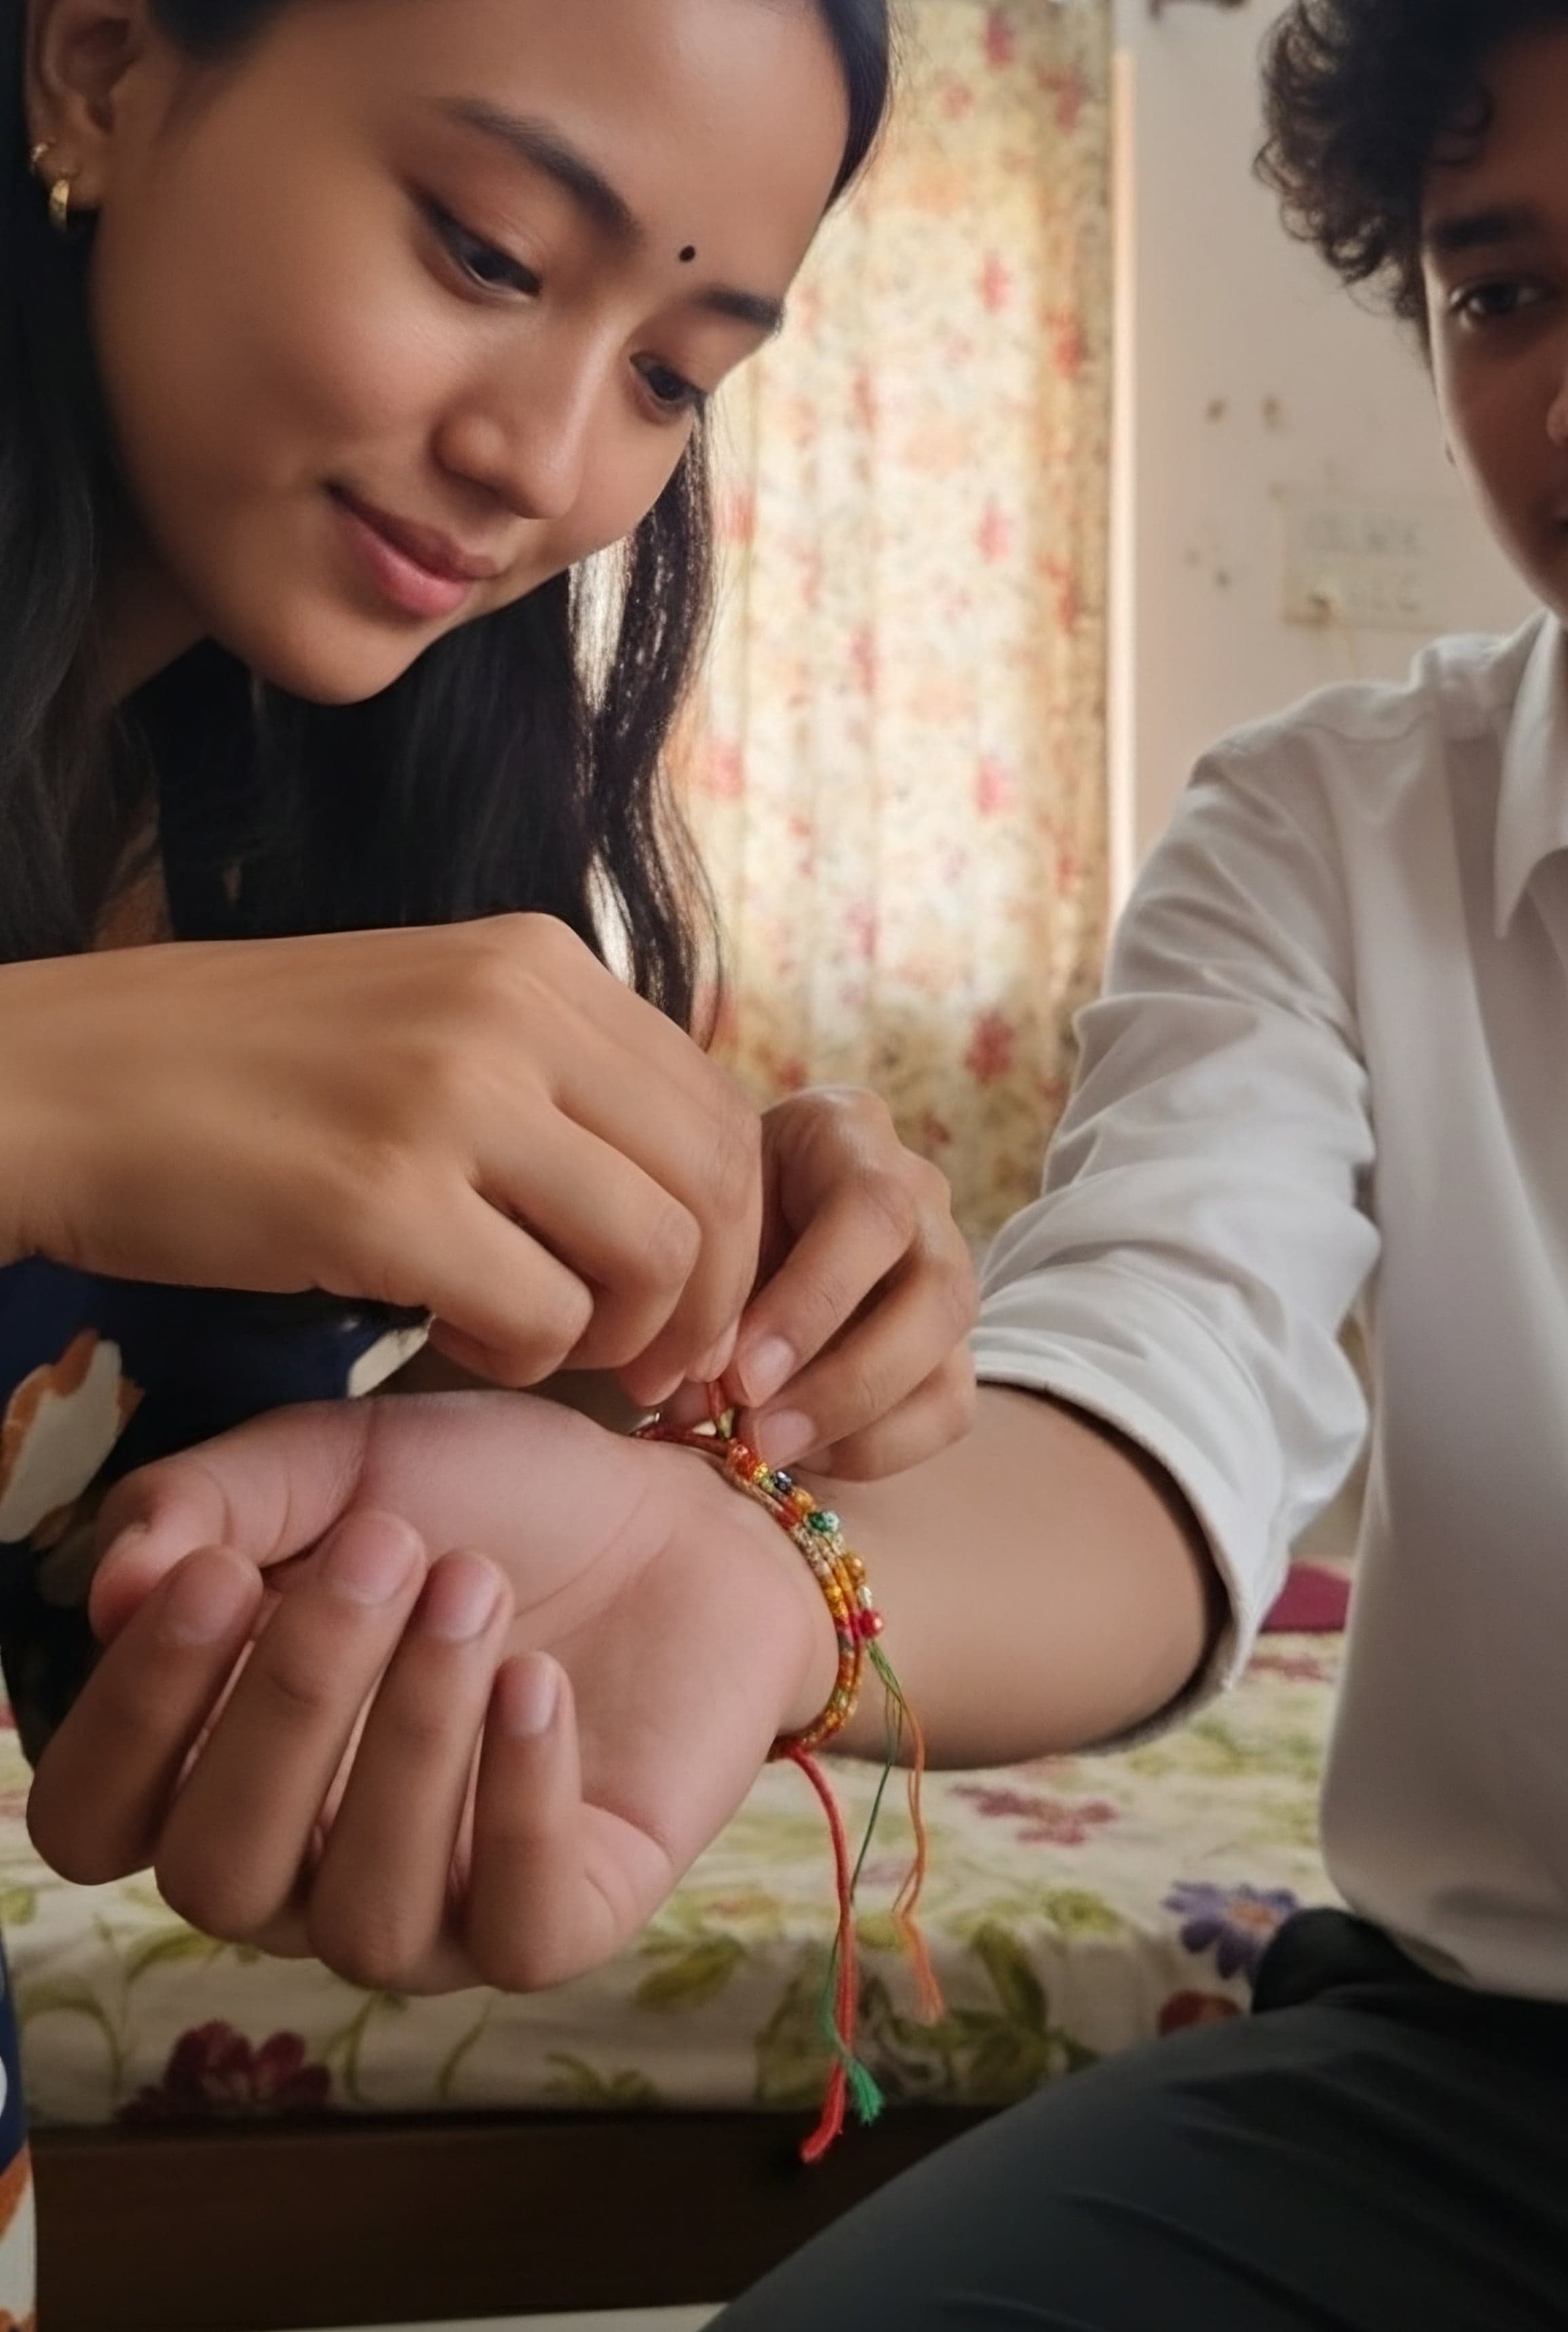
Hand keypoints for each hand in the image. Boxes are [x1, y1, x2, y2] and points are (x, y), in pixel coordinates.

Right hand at [0, 919, 759, 1397]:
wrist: (62, 1082)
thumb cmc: (237, 1073)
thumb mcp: (423, 1015)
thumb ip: (549, 1074)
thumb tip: (675, 1191)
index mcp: (538, 960)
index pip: (720, 1107)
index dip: (736, 1231)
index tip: (690, 1305)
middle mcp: (516, 1009)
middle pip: (717, 1184)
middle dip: (711, 1302)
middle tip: (655, 1371)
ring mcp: (453, 1097)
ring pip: (655, 1254)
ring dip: (622, 1336)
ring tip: (543, 1347)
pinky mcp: (383, 1198)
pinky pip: (542, 1316)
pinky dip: (521, 1355)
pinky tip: (451, 1335)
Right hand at [27, 1393, 836, 1991]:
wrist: (685, 1518)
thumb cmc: (491, 1500)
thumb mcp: (340, 1462)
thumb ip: (210, 1504)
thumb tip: (110, 1586)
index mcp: (212, 1766)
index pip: (94, 1821)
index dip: (128, 1722)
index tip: (213, 1575)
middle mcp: (298, 1869)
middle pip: (217, 1877)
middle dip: (292, 1702)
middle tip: (387, 1547)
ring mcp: (431, 1916)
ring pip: (364, 1913)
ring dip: (413, 1739)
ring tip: (477, 1589)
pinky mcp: (561, 1924)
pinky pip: (516, 1932)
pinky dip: (521, 1803)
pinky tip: (539, 1682)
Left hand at [720, 1085, 977, 1483]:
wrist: (731, 1208)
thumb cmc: (701, 1204)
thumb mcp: (695, 1221)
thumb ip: (702, 1294)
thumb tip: (699, 1396)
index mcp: (849, 1132)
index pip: (872, 1213)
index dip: (813, 1305)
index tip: (740, 1376)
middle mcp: (920, 1193)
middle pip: (938, 1290)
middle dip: (846, 1379)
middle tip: (759, 1432)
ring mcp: (946, 1269)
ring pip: (950, 1359)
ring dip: (859, 1424)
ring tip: (773, 1452)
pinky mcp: (950, 1342)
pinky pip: (949, 1409)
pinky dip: (879, 1447)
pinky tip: (805, 1453)